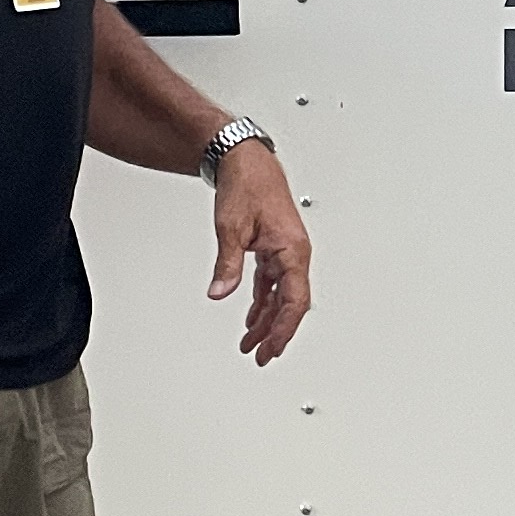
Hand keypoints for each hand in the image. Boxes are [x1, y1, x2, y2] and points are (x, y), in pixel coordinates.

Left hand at [208, 141, 312, 362]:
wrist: (245, 160)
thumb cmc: (247, 184)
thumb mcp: (231, 229)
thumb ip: (227, 265)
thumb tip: (219, 292)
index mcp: (293, 250)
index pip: (294, 301)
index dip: (283, 329)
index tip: (271, 349)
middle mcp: (294, 254)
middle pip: (290, 304)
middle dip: (276, 333)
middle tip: (260, 355)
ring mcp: (285, 252)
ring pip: (280, 296)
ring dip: (267, 320)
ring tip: (251, 343)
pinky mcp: (274, 248)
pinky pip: (272, 283)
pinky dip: (262, 302)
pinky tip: (252, 316)